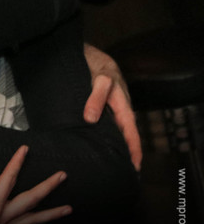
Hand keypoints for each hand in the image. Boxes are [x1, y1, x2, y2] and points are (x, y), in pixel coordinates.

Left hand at [82, 44, 140, 170]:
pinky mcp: (98, 104)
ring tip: (110, 161)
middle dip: (126, 151)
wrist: (88, 53)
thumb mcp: (99, 80)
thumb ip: (96, 98)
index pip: (130, 131)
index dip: (133, 148)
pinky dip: (103, 133)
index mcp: (122, 105)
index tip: (135, 165)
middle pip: (124, 133)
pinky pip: (104, 122)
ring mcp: (109, 107)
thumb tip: (91, 119)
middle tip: (123, 170)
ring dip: (114, 143)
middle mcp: (118, 108)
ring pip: (114, 129)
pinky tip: (95, 141)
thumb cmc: (97, 66)